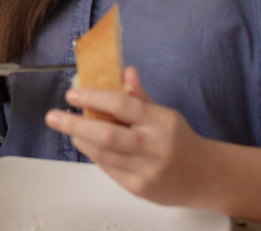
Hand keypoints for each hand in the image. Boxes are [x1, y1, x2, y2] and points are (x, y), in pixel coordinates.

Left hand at [43, 66, 215, 208]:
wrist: (207, 177)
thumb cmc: (181, 140)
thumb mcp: (165, 114)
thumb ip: (140, 96)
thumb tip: (124, 70)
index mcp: (162, 121)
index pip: (123, 105)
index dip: (94, 98)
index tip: (72, 94)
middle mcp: (155, 146)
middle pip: (107, 135)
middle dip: (75, 125)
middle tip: (53, 116)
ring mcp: (148, 170)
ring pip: (104, 154)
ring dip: (81, 140)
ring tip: (69, 130)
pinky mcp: (141, 189)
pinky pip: (109, 170)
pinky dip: (95, 156)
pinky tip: (89, 146)